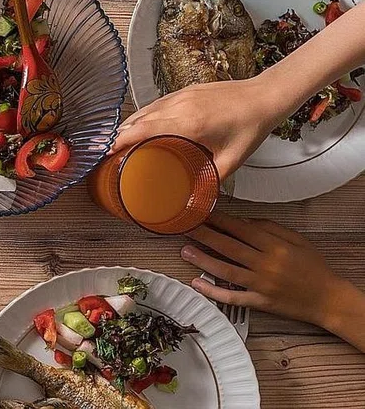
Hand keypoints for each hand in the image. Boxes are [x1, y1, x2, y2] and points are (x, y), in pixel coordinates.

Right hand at [112, 78, 280, 177]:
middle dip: (121, 133)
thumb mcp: (232, 159)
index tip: (109, 150)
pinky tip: (143, 123)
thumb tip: (197, 196)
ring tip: (120, 137)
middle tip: (110, 149)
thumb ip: (211, 179)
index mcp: (189, 124)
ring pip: (146, 109)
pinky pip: (157, 103)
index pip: (145, 129)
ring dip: (131, 122)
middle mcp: (180, 106)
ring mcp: (181, 95)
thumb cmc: (250, 126)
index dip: (123, 139)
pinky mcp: (186, 90)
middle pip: (140, 119)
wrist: (264, 96)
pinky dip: (145, 114)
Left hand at [181, 212, 350, 326]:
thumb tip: (243, 221)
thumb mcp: (296, 239)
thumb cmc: (314, 268)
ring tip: (185, 251)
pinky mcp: (260, 302)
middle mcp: (267, 265)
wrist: (330, 299)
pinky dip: (213, 291)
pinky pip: (233, 297)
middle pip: (229, 247)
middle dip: (204, 236)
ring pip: (226, 271)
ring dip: (203, 260)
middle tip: (185, 227)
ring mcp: (262, 285)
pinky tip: (197, 283)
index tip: (202, 213)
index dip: (219, 220)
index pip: (241, 229)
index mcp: (275, 246)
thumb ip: (269, 227)